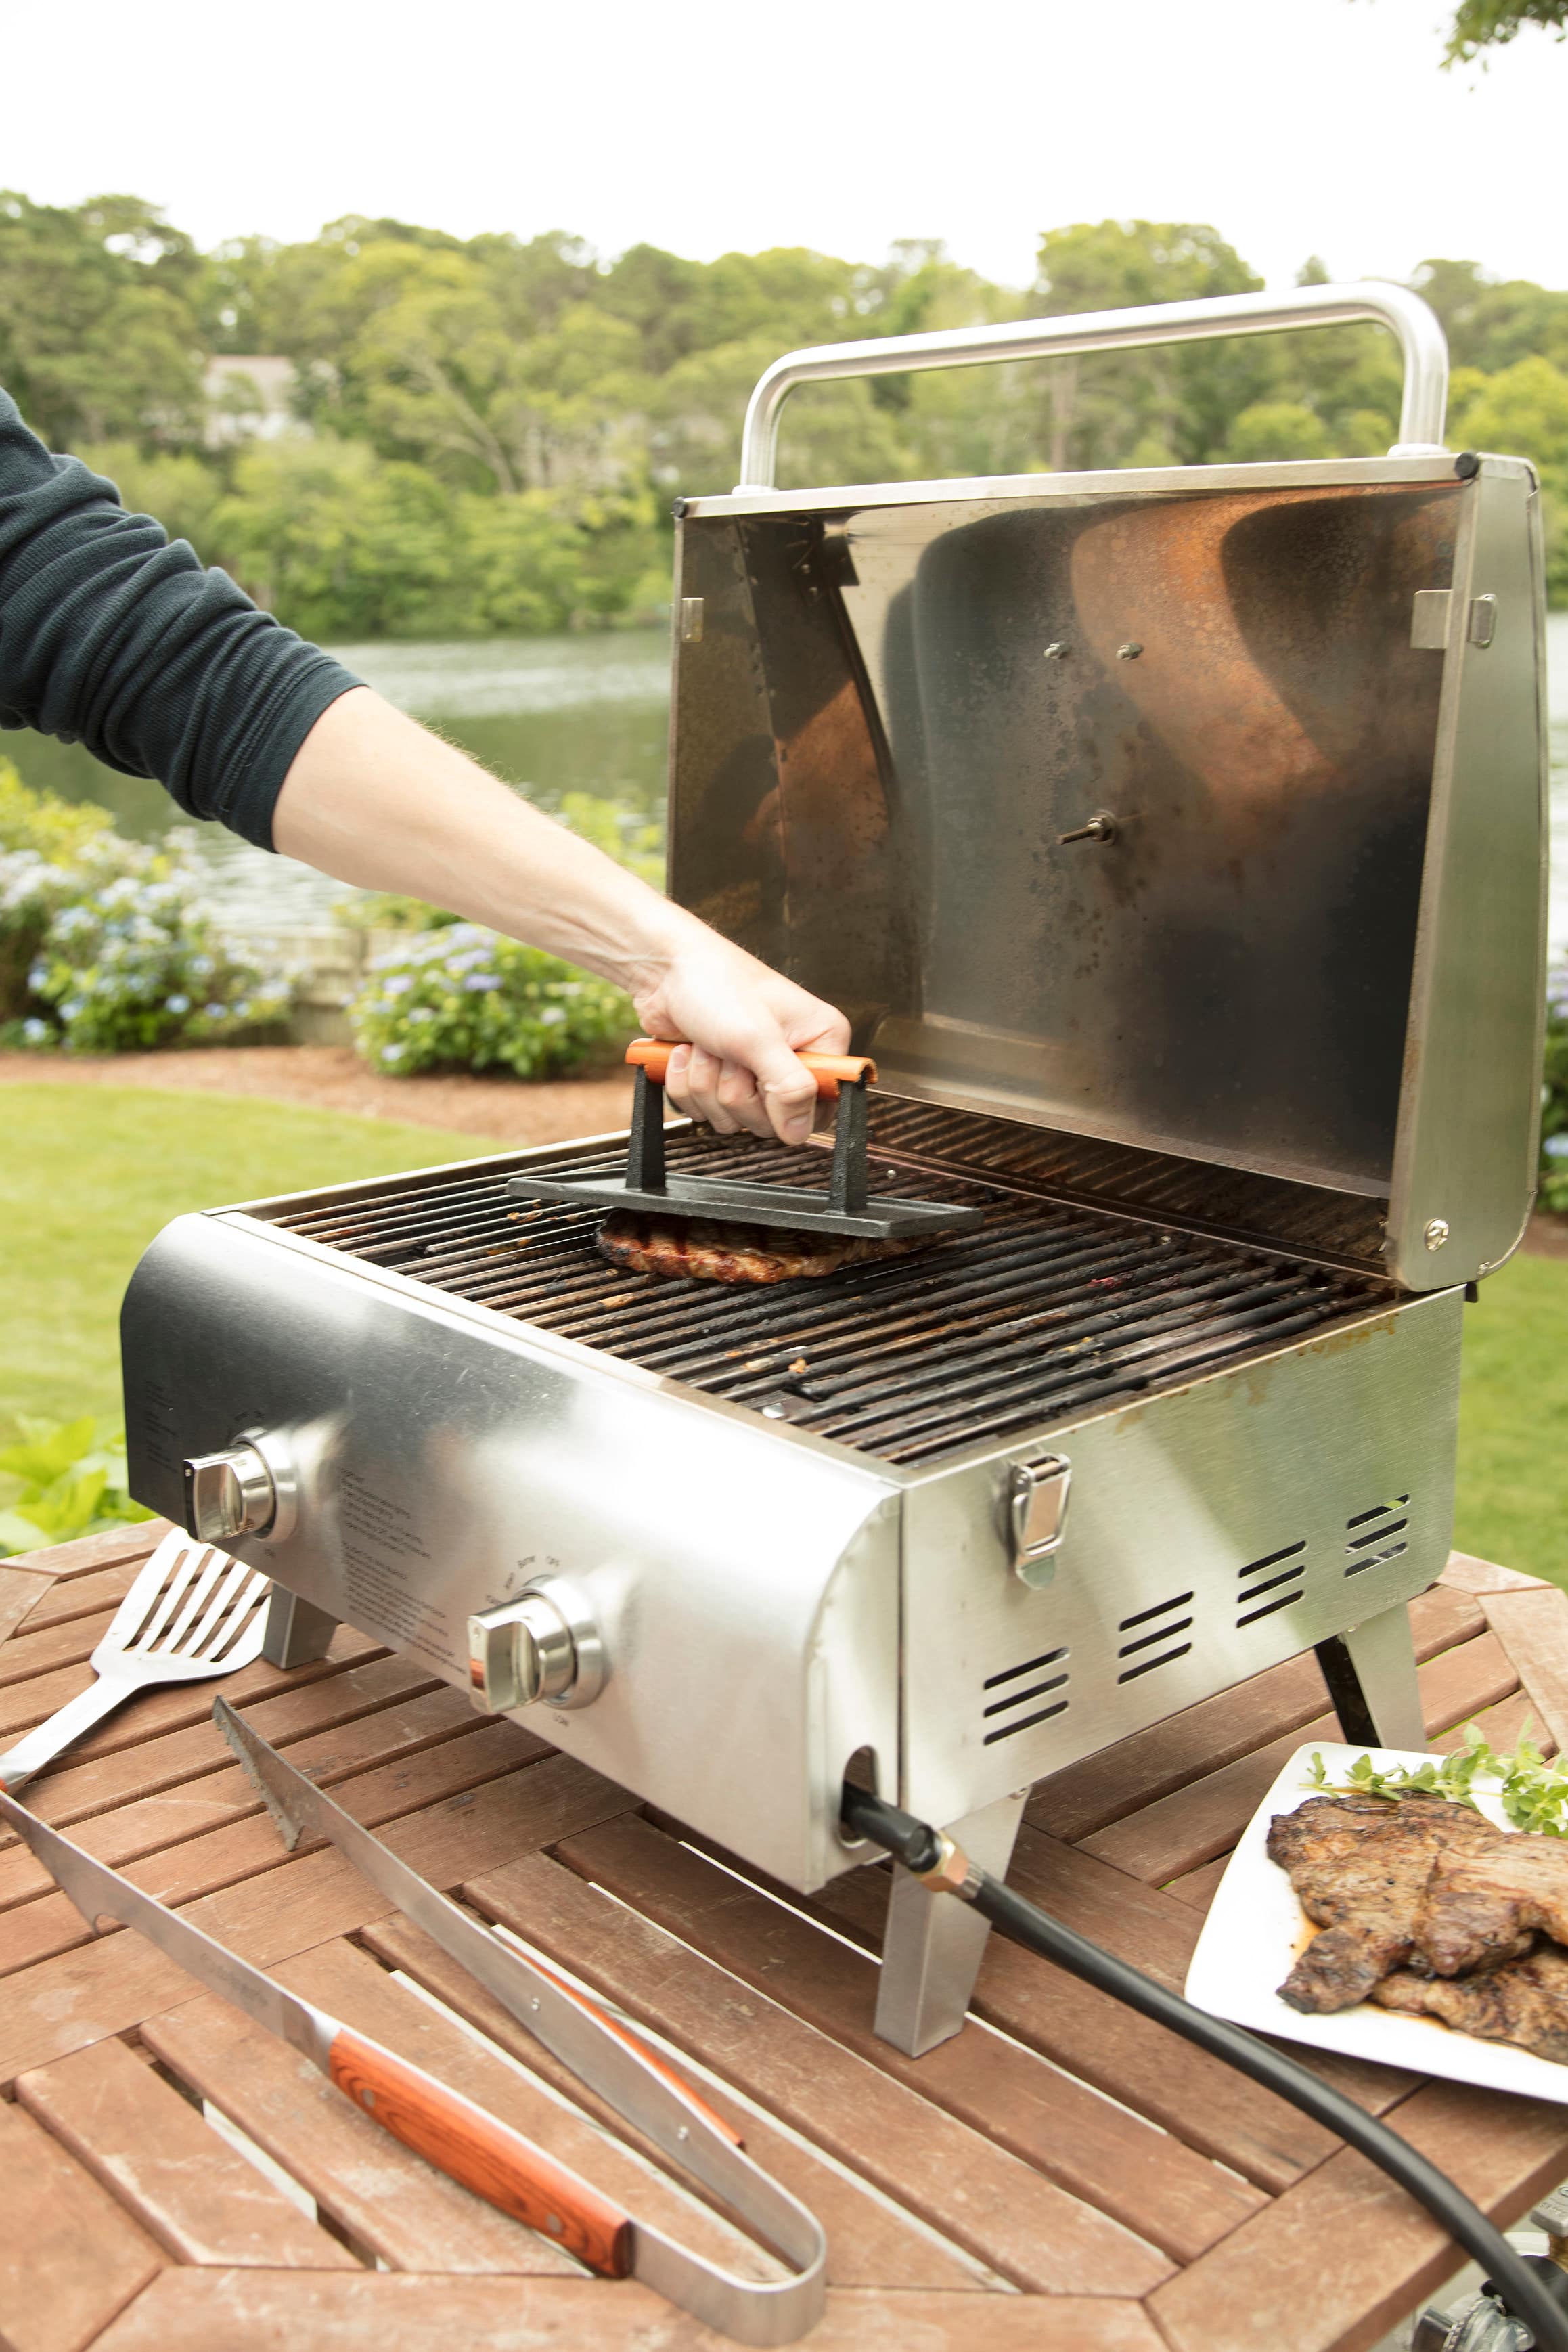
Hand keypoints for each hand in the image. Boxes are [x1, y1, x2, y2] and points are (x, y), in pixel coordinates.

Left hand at [630, 924, 849, 1147]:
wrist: (664, 969)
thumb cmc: (716, 983)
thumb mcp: (758, 1038)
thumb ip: (789, 1089)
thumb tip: (799, 1132)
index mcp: (819, 1042)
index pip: (820, 1107)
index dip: (787, 1106)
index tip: (763, 1079)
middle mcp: (790, 1059)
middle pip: (770, 1120)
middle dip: (735, 1089)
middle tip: (730, 1052)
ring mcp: (752, 1072)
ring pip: (732, 1118)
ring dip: (706, 1084)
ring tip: (708, 1046)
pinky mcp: (718, 1078)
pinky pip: (703, 1110)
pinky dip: (686, 1084)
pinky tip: (687, 1052)